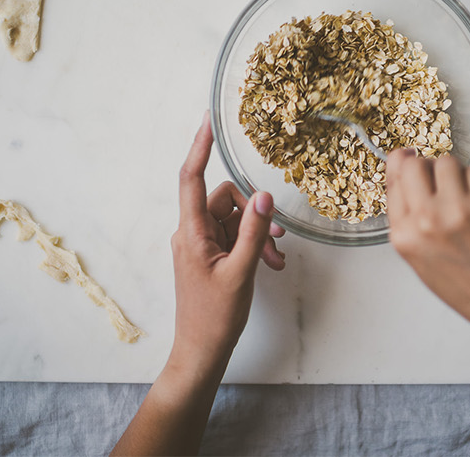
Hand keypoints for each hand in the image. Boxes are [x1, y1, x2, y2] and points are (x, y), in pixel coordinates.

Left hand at [168, 114, 285, 370]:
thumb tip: (263, 196)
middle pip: (224, 199)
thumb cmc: (215, 316)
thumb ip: (254, 232)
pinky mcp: (208, 256)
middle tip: (278, 239)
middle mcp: (190, 233)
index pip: (192, 179)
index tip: (208, 120)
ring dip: (258, 234)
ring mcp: (198, 245)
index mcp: (191, 233)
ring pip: (233, 220)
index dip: (200, 147)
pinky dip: (253, 246)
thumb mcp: (242, 272)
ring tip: (276, 259)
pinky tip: (270, 264)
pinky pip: (233, 237)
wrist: (202, 349)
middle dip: (254, 213)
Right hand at [383, 149, 469, 346]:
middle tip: (439, 184)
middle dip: (426, 168)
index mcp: (404, 236)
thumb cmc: (466, 286)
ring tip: (463, 198)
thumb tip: (401, 168)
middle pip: (416, 164)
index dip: (401, 166)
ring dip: (454, 174)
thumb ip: (407, 217)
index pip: (394, 181)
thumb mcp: (419, 258)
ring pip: (447, 162)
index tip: (406, 158)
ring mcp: (458, 208)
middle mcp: (426, 220)